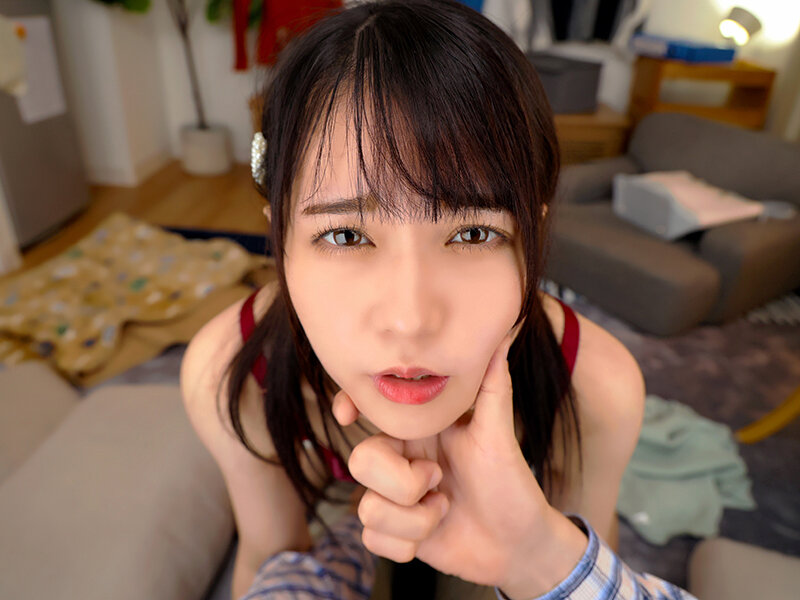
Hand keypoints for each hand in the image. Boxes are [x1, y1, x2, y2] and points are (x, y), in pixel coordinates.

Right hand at [332, 330, 586, 595]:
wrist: (519, 543)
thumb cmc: (511, 484)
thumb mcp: (500, 435)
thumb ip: (493, 386)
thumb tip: (501, 335)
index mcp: (419, 428)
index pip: (371, 406)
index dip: (351, 402)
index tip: (347, 415)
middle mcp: (400, 459)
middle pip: (360, 461)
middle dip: (401, 482)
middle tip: (437, 480)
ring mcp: (394, 497)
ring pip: (367, 508)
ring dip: (415, 520)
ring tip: (444, 510)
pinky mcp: (394, 532)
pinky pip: (372, 539)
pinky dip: (408, 543)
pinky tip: (434, 534)